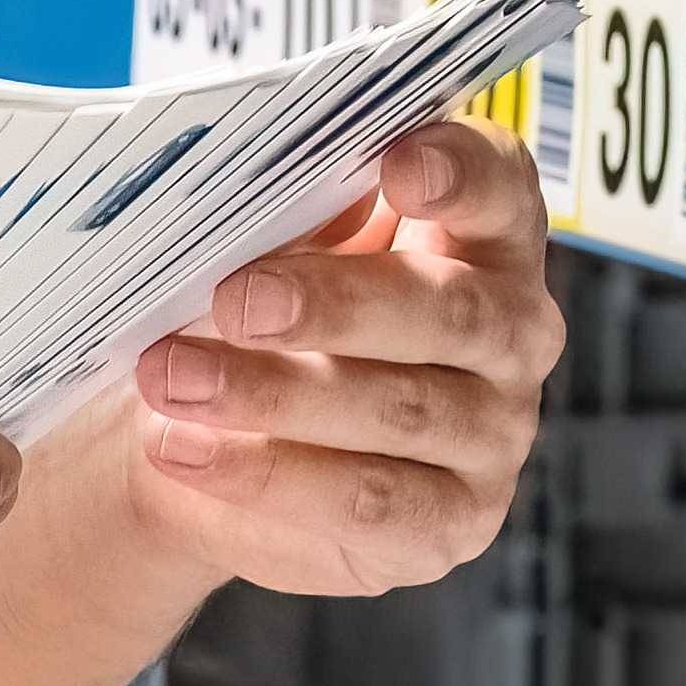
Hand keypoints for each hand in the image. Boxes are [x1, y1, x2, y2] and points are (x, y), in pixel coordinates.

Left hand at [120, 121, 557, 603]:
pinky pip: (368, 501)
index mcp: (485, 237)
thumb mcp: (272, 252)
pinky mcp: (452, 522)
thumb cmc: (257, 322)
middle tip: (236, 300)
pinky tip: (186, 446)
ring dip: (273, 394)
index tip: (397, 164)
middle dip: (336, 305)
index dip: (461, 172)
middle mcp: (512, 333)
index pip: (503, 188)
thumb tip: (273, 177)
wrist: (204, 446)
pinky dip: (267, 474)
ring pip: (400, 411)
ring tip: (172, 379)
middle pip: (452, 311)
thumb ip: (297, 215)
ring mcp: (495, 433)